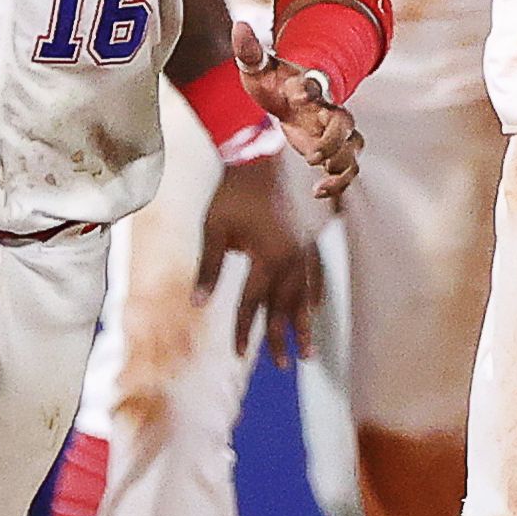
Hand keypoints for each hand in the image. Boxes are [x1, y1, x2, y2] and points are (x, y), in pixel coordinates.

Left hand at [197, 152, 327, 366]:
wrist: (267, 150)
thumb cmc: (236, 188)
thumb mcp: (215, 226)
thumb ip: (209, 267)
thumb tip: (199, 304)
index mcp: (267, 257)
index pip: (252, 303)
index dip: (244, 330)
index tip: (239, 355)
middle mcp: (291, 258)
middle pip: (285, 307)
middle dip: (282, 338)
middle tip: (285, 365)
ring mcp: (306, 247)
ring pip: (306, 294)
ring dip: (304, 324)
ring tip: (308, 350)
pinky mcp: (313, 235)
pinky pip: (318, 272)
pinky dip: (317, 292)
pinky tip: (317, 306)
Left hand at [233, 20, 361, 202]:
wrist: (291, 95)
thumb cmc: (276, 81)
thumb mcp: (259, 68)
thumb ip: (250, 50)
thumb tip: (238, 25)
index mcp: (310, 86)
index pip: (317, 84)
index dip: (310, 88)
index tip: (296, 92)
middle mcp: (328, 108)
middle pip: (346, 122)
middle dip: (333, 139)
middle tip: (312, 153)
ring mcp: (333, 131)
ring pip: (353, 147)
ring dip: (341, 163)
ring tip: (321, 173)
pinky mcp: (332, 149)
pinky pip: (347, 169)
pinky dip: (338, 182)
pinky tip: (317, 191)